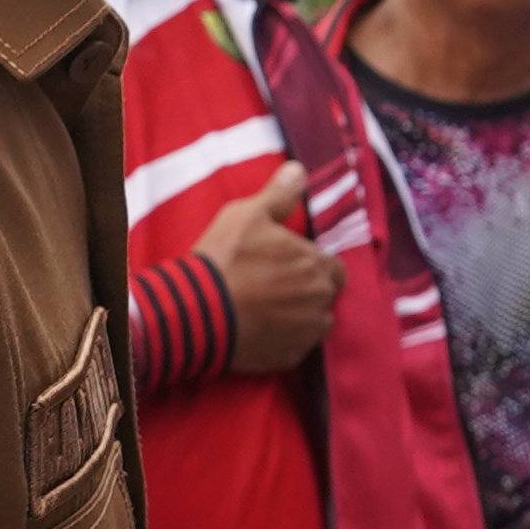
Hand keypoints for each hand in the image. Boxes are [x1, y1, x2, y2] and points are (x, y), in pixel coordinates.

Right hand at [202, 161, 339, 373]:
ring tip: (268, 308)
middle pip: (326, 294)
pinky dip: (284, 339)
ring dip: (300, 315)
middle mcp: (320, 302)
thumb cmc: (224, 258)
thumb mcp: (248, 214)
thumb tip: (299, 170)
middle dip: (308, 289)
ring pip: (314, 322)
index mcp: (316, 266)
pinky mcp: (288, 358)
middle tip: (274, 285)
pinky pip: (296, 347)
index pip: (333, 266)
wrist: (196, 311)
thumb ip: (279, 194)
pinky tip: (260, 329)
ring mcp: (305, 334)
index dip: (312, 263)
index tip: (288, 263)